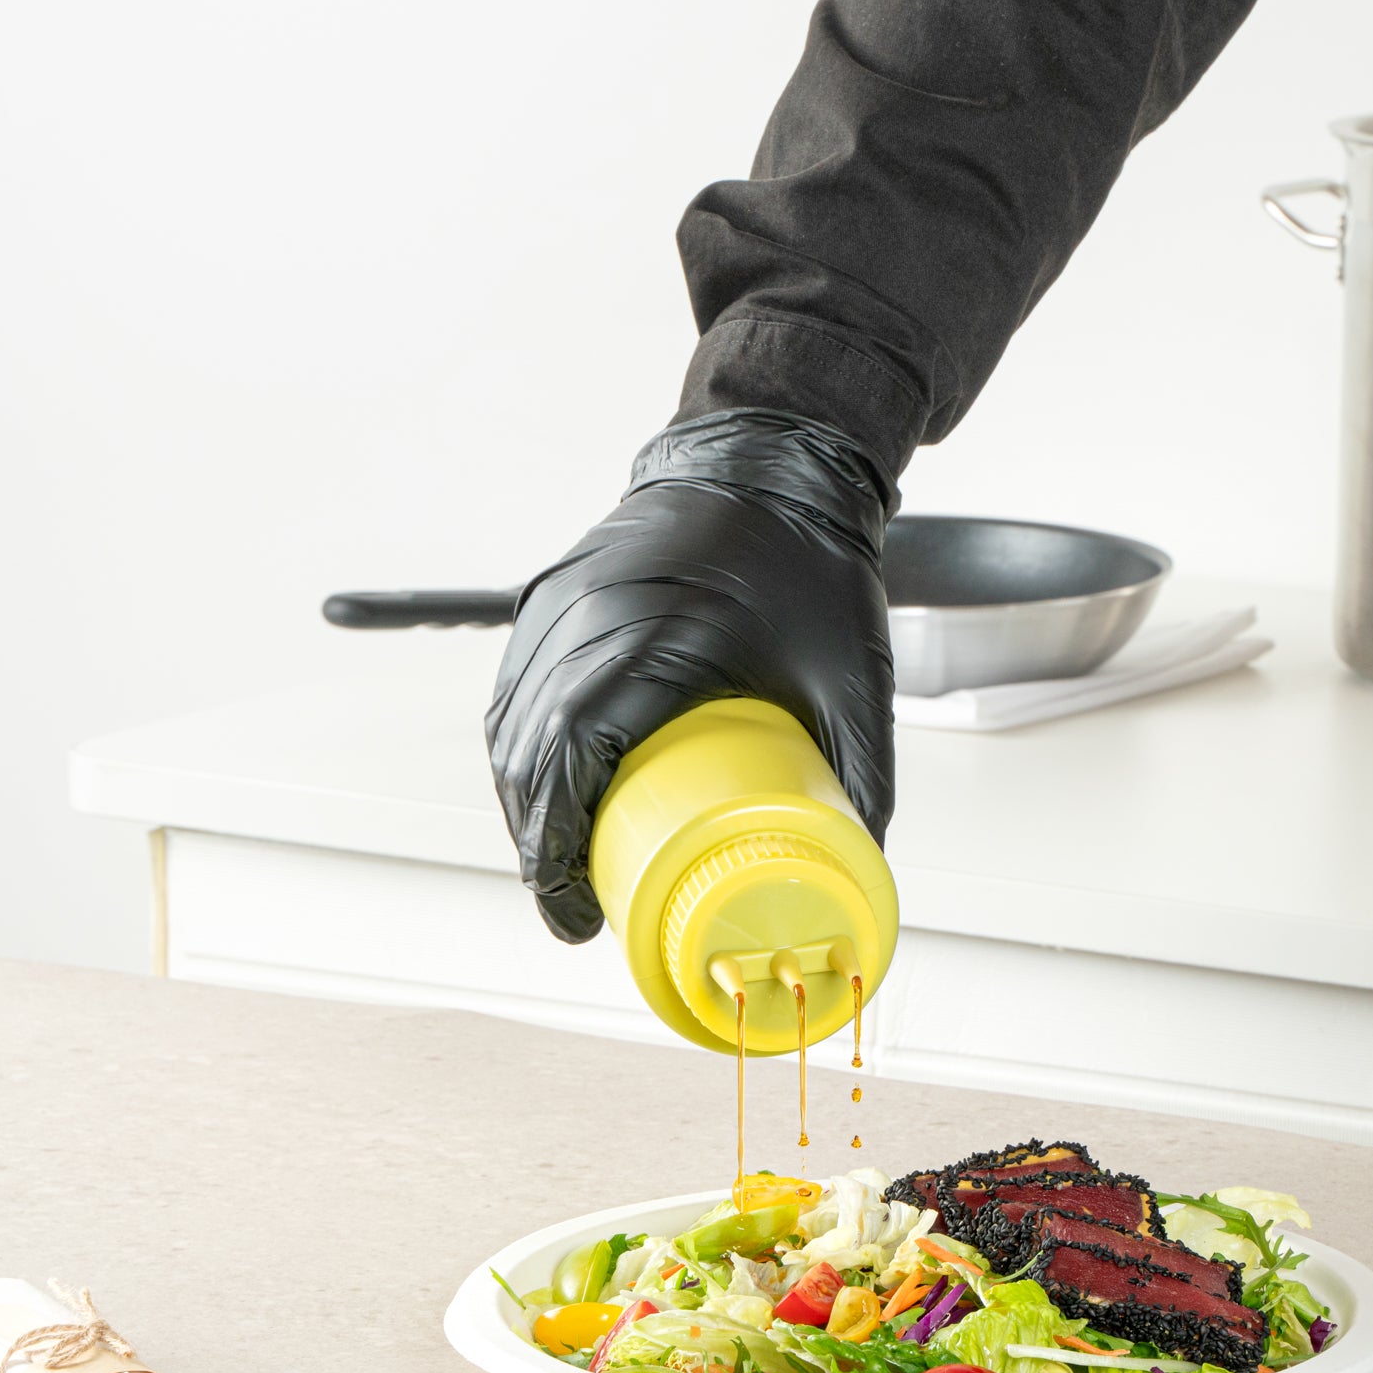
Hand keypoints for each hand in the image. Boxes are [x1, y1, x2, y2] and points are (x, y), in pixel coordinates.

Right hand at [485, 409, 895, 941]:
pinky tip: (541, 793)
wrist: (777, 463)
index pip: (571, 759)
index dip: (556, 846)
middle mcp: (591, 617)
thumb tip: (861, 864)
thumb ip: (863, 775)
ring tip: (558, 865)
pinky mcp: (556, 594)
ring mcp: (562, 601)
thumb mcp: (854, 680)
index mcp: (657, 639)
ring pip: (510, 723)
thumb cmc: (814, 563)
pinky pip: (516, 685)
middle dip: (536, 845)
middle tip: (572, 909)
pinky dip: (521, 749)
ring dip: (522, 802)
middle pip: (527, 755)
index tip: (572, 908)